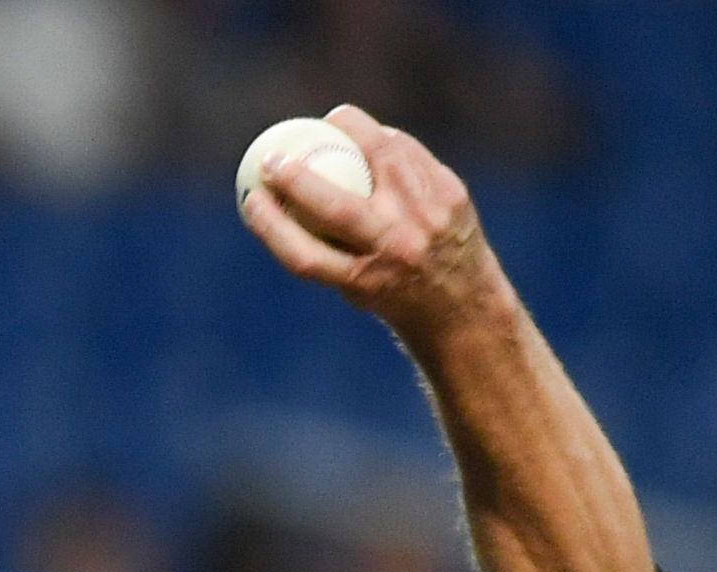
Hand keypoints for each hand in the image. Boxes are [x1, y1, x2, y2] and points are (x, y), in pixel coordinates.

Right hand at [241, 105, 503, 339]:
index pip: (303, 255)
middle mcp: (396, 250)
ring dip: (350, 130)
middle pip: (335, 207)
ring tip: (332, 122)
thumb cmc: (392, 293)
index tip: (250, 199)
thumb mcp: (354, 289)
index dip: (269, 225)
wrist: (466, 305)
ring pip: (382, 155)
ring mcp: (427, 218)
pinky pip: (408, 153)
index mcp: (364, 283)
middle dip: (295, 178)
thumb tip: (278, 198)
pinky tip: (371, 134)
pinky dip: (384, 140)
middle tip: (272, 158)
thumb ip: (324, 248)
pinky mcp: (450, 193)